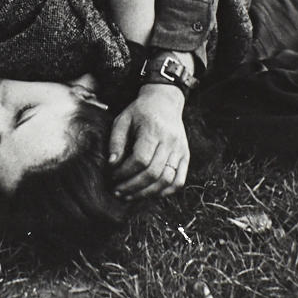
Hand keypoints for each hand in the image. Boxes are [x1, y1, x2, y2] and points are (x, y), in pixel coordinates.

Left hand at [108, 84, 189, 199]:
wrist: (165, 101)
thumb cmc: (140, 112)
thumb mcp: (122, 120)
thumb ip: (115, 141)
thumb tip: (112, 164)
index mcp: (153, 130)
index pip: (140, 159)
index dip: (124, 172)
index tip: (112, 176)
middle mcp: (170, 142)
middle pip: (153, 173)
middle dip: (132, 186)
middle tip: (117, 191)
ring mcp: (180, 150)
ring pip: (167, 180)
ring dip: (146, 193)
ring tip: (129, 195)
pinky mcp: (186, 156)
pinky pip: (179, 181)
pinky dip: (164, 191)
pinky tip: (149, 193)